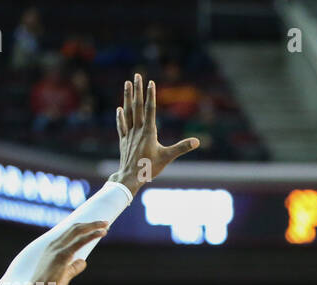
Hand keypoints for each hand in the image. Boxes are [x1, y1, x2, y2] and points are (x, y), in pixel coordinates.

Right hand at [30, 221, 108, 284]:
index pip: (70, 232)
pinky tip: (101, 233)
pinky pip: (79, 242)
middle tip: (105, 223)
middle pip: (75, 228)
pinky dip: (92, 235)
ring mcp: (58, 249)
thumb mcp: (64, 275)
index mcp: (53, 247)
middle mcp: (54, 245)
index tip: (96, 227)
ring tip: (106, 225)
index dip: (84, 227)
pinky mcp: (62, 256)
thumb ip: (73, 267)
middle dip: (91, 224)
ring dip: (93, 226)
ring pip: (78, 231)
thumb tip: (82, 262)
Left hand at [112, 74, 199, 193]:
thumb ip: (182, 147)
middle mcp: (138, 130)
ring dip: (127, 97)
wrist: (130, 177)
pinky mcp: (124, 141)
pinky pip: (122, 125)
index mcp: (149, 132)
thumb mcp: (167, 157)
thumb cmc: (149, 168)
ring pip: (128, 112)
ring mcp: (129, 134)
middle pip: (137, 106)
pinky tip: (119, 108)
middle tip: (136, 75)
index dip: (150, 95)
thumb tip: (197, 141)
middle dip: (137, 90)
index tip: (150, 82)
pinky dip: (120, 116)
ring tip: (127, 84)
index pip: (150, 109)